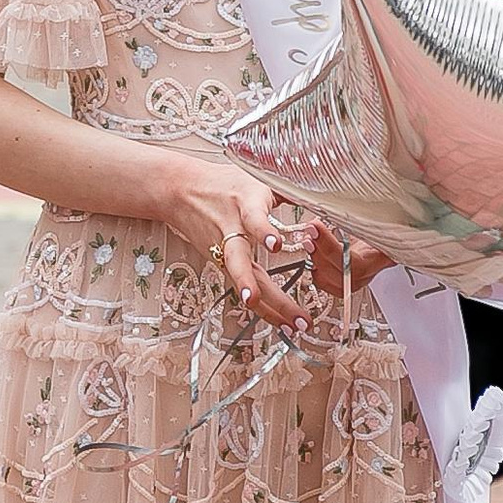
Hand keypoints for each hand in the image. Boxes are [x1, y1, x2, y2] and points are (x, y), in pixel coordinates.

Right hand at [147, 152, 325, 329]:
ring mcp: (223, 251)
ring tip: (291, 325)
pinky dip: (264, 307)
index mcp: (244, 205)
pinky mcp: (221, 263)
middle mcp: (231, 231)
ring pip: (243, 283)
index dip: (263, 232)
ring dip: (267, 307)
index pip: (252, 219)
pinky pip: (244, 287)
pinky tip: (283, 322)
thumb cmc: (221, 184)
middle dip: (258, 288)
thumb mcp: (255, 177)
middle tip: (283, 306)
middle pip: (241, 263)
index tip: (275, 245)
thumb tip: (323, 193)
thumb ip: (287, 188)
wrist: (179, 191)